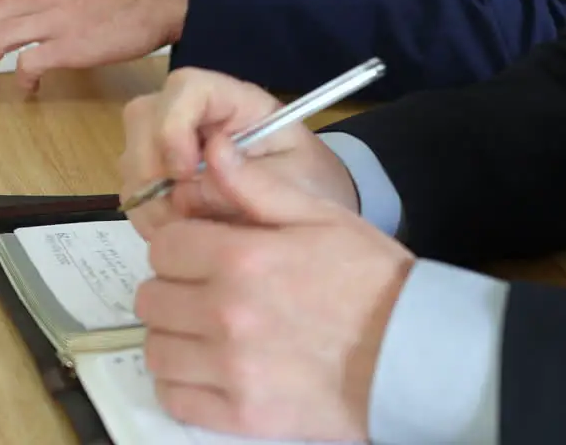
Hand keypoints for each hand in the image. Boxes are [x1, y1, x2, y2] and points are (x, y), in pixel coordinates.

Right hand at [118, 68, 359, 240]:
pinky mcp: (162, 177)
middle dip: (151, 166)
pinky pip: (135, 191)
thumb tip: (188, 190)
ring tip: (184, 231)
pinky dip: (148, 216)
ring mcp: (173, 144)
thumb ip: (246, 183)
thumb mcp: (293, 185)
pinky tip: (179, 236)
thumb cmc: (310, 189)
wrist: (313, 217)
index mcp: (234, 101)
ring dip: (148, 198)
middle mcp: (196, 115)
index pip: (186, 88)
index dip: (173, 125)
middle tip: (176, 211)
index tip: (186, 171)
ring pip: (132, 156)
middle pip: (143, 116)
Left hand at [135, 134, 415, 440]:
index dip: (180, 247)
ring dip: (173, 338)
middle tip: (203, 294)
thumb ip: (255, 186)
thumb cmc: (372, 282)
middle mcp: (227, 314)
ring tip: (205, 333)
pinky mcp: (241, 416)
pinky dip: (182, 385)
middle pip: (151, 298)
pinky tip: (208, 370)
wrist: (415, 356)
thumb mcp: (320, 217)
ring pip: (156, 349)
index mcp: (241, 258)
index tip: (199, 256)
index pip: (164, 247)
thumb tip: (212, 150)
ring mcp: (231, 369)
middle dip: (172, 290)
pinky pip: (175, 399)